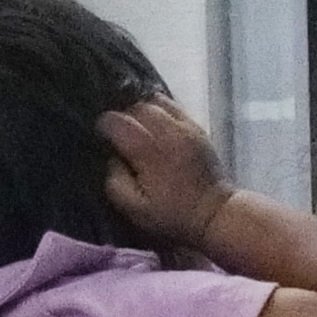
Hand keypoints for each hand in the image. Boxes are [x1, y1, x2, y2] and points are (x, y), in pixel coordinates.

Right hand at [101, 99, 237, 253]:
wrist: (214, 212)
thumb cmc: (172, 215)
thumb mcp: (134, 209)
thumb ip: (115, 181)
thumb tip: (111, 158)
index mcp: (148, 151)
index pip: (118, 122)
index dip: (104, 126)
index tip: (101, 136)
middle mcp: (166, 131)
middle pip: (135, 107)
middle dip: (122, 116)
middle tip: (118, 132)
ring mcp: (184, 126)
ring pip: (155, 101)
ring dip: (140, 109)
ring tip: (136, 124)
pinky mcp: (196, 127)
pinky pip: (173, 105)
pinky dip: (159, 108)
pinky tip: (155, 120)